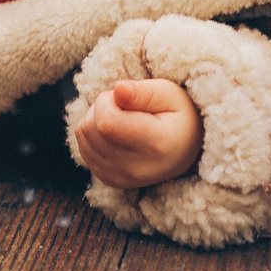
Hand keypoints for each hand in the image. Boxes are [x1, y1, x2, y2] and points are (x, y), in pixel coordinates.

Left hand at [72, 78, 204, 189]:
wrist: (187, 150)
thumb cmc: (178, 116)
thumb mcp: (169, 94)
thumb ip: (143, 92)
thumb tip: (118, 90)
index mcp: (156, 145)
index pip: (106, 122)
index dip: (108, 100)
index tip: (126, 97)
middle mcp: (136, 168)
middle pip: (91, 127)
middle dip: (103, 106)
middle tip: (127, 107)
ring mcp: (120, 178)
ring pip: (83, 134)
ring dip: (96, 118)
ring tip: (123, 118)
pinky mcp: (109, 179)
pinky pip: (83, 147)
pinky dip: (94, 134)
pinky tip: (116, 133)